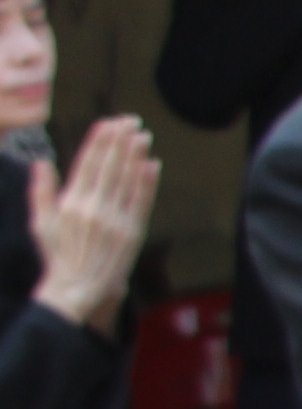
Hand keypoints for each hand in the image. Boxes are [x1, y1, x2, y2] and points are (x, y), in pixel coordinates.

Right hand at [26, 118, 155, 334]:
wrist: (77, 288)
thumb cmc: (57, 254)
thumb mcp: (41, 223)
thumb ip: (41, 191)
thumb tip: (41, 162)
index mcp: (71, 205)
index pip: (87, 165)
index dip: (99, 142)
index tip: (107, 123)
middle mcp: (94, 210)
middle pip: (110, 168)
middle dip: (120, 142)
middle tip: (131, 120)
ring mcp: (115, 221)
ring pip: (128, 181)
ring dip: (136, 156)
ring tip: (143, 135)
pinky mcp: (132, 232)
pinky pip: (142, 202)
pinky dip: (148, 183)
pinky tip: (152, 164)